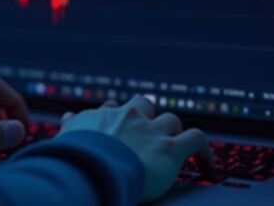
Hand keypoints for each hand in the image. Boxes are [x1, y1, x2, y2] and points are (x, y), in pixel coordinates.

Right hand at [60, 96, 213, 202]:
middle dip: (146, 116)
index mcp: (102, 117)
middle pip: (143, 105)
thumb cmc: (74, 158)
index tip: (117, 131)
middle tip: (147, 133)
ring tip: (173, 149)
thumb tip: (68, 117)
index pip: (112, 109)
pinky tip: (208, 166)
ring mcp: (150, 130)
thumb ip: (71, 127)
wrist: (92, 168)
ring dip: (171, 132)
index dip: (117, 118)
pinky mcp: (170, 148)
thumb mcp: (66, 138)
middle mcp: (128, 117)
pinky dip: (205, 151)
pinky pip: (196, 140)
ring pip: (170, 120)